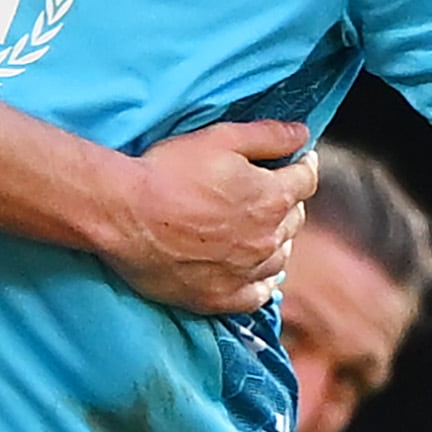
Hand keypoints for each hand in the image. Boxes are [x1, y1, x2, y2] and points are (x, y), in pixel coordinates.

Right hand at [99, 120, 314, 314]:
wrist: (125, 215)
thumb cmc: (169, 172)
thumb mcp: (220, 138)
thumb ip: (267, 136)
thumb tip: (302, 134)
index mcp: (271, 198)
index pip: (306, 180)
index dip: (304, 166)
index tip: (299, 161)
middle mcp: (267, 239)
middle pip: (294, 219)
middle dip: (288, 202)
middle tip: (272, 192)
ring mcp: (245, 272)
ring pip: (279, 257)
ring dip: (277, 240)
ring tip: (264, 231)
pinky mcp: (219, 297)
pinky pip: (256, 295)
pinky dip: (261, 282)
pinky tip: (257, 274)